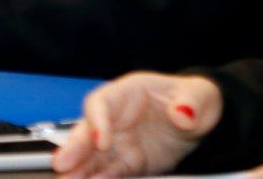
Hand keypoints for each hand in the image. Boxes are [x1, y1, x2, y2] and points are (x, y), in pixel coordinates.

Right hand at [52, 72, 220, 177]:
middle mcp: (117, 117)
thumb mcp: (200, 96)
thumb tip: (182, 113)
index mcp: (128, 93)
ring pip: (93, 155)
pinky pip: (113, 172)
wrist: (201, 119)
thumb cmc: (195, 98)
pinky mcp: (130, 162)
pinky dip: (102, 178)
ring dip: (80, 168)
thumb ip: (190, 103)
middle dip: (75, 147)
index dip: (98, 120)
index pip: (102, 102)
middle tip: (61, 163)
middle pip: (88, 130)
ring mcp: (121, 141)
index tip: (102, 140)